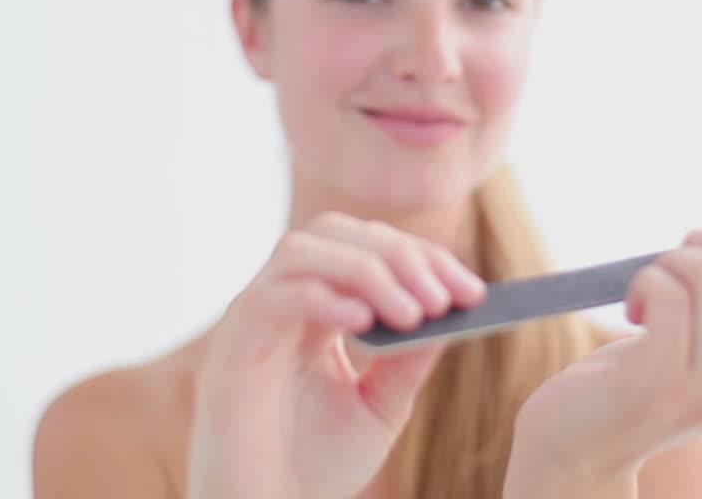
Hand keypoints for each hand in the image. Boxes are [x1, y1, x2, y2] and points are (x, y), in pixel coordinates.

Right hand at [186, 211, 487, 498]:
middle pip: (333, 232)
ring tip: (411, 314)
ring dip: (364, 270)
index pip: (366, 247)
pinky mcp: (229, 351)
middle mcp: (278, 302)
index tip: (473, 293)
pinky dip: (322, 298)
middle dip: (397, 255)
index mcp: (313, 310)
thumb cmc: (313, 469)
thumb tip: (452, 307)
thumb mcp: (380, 407)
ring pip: (300, 250)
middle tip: (442, 299)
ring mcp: (250, 321)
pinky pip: (272, 299)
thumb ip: (410, 359)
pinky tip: (363, 325)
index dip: (422, 257)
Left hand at [506, 229, 701, 485]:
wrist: (579, 446)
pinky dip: (644, 281)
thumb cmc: (633, 380)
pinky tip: (632, 311)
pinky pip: (669, 292)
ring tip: (645, 294)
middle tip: (663, 272)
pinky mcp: (662, 384)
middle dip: (701, 246)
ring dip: (666, 264)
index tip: (692, 264)